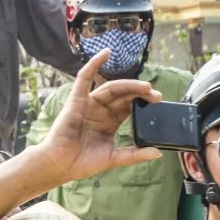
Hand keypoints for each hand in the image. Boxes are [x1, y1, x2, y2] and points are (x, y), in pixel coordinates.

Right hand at [32, 48, 161, 186]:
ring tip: (145, 86)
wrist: (61, 166)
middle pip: (124, 94)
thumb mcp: (114, 157)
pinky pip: (84, 77)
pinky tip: (106, 53)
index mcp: (111, 120)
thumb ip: (135, 155)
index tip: (158, 101)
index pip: (130, 105)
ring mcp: (89, 103)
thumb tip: (157, 152)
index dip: (144, 100)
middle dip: (140, 92)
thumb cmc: (83, 162)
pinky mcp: (76, 100)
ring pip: (111, 87)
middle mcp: (101, 109)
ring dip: (129, 84)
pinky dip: (94, 63)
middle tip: (155, 95)